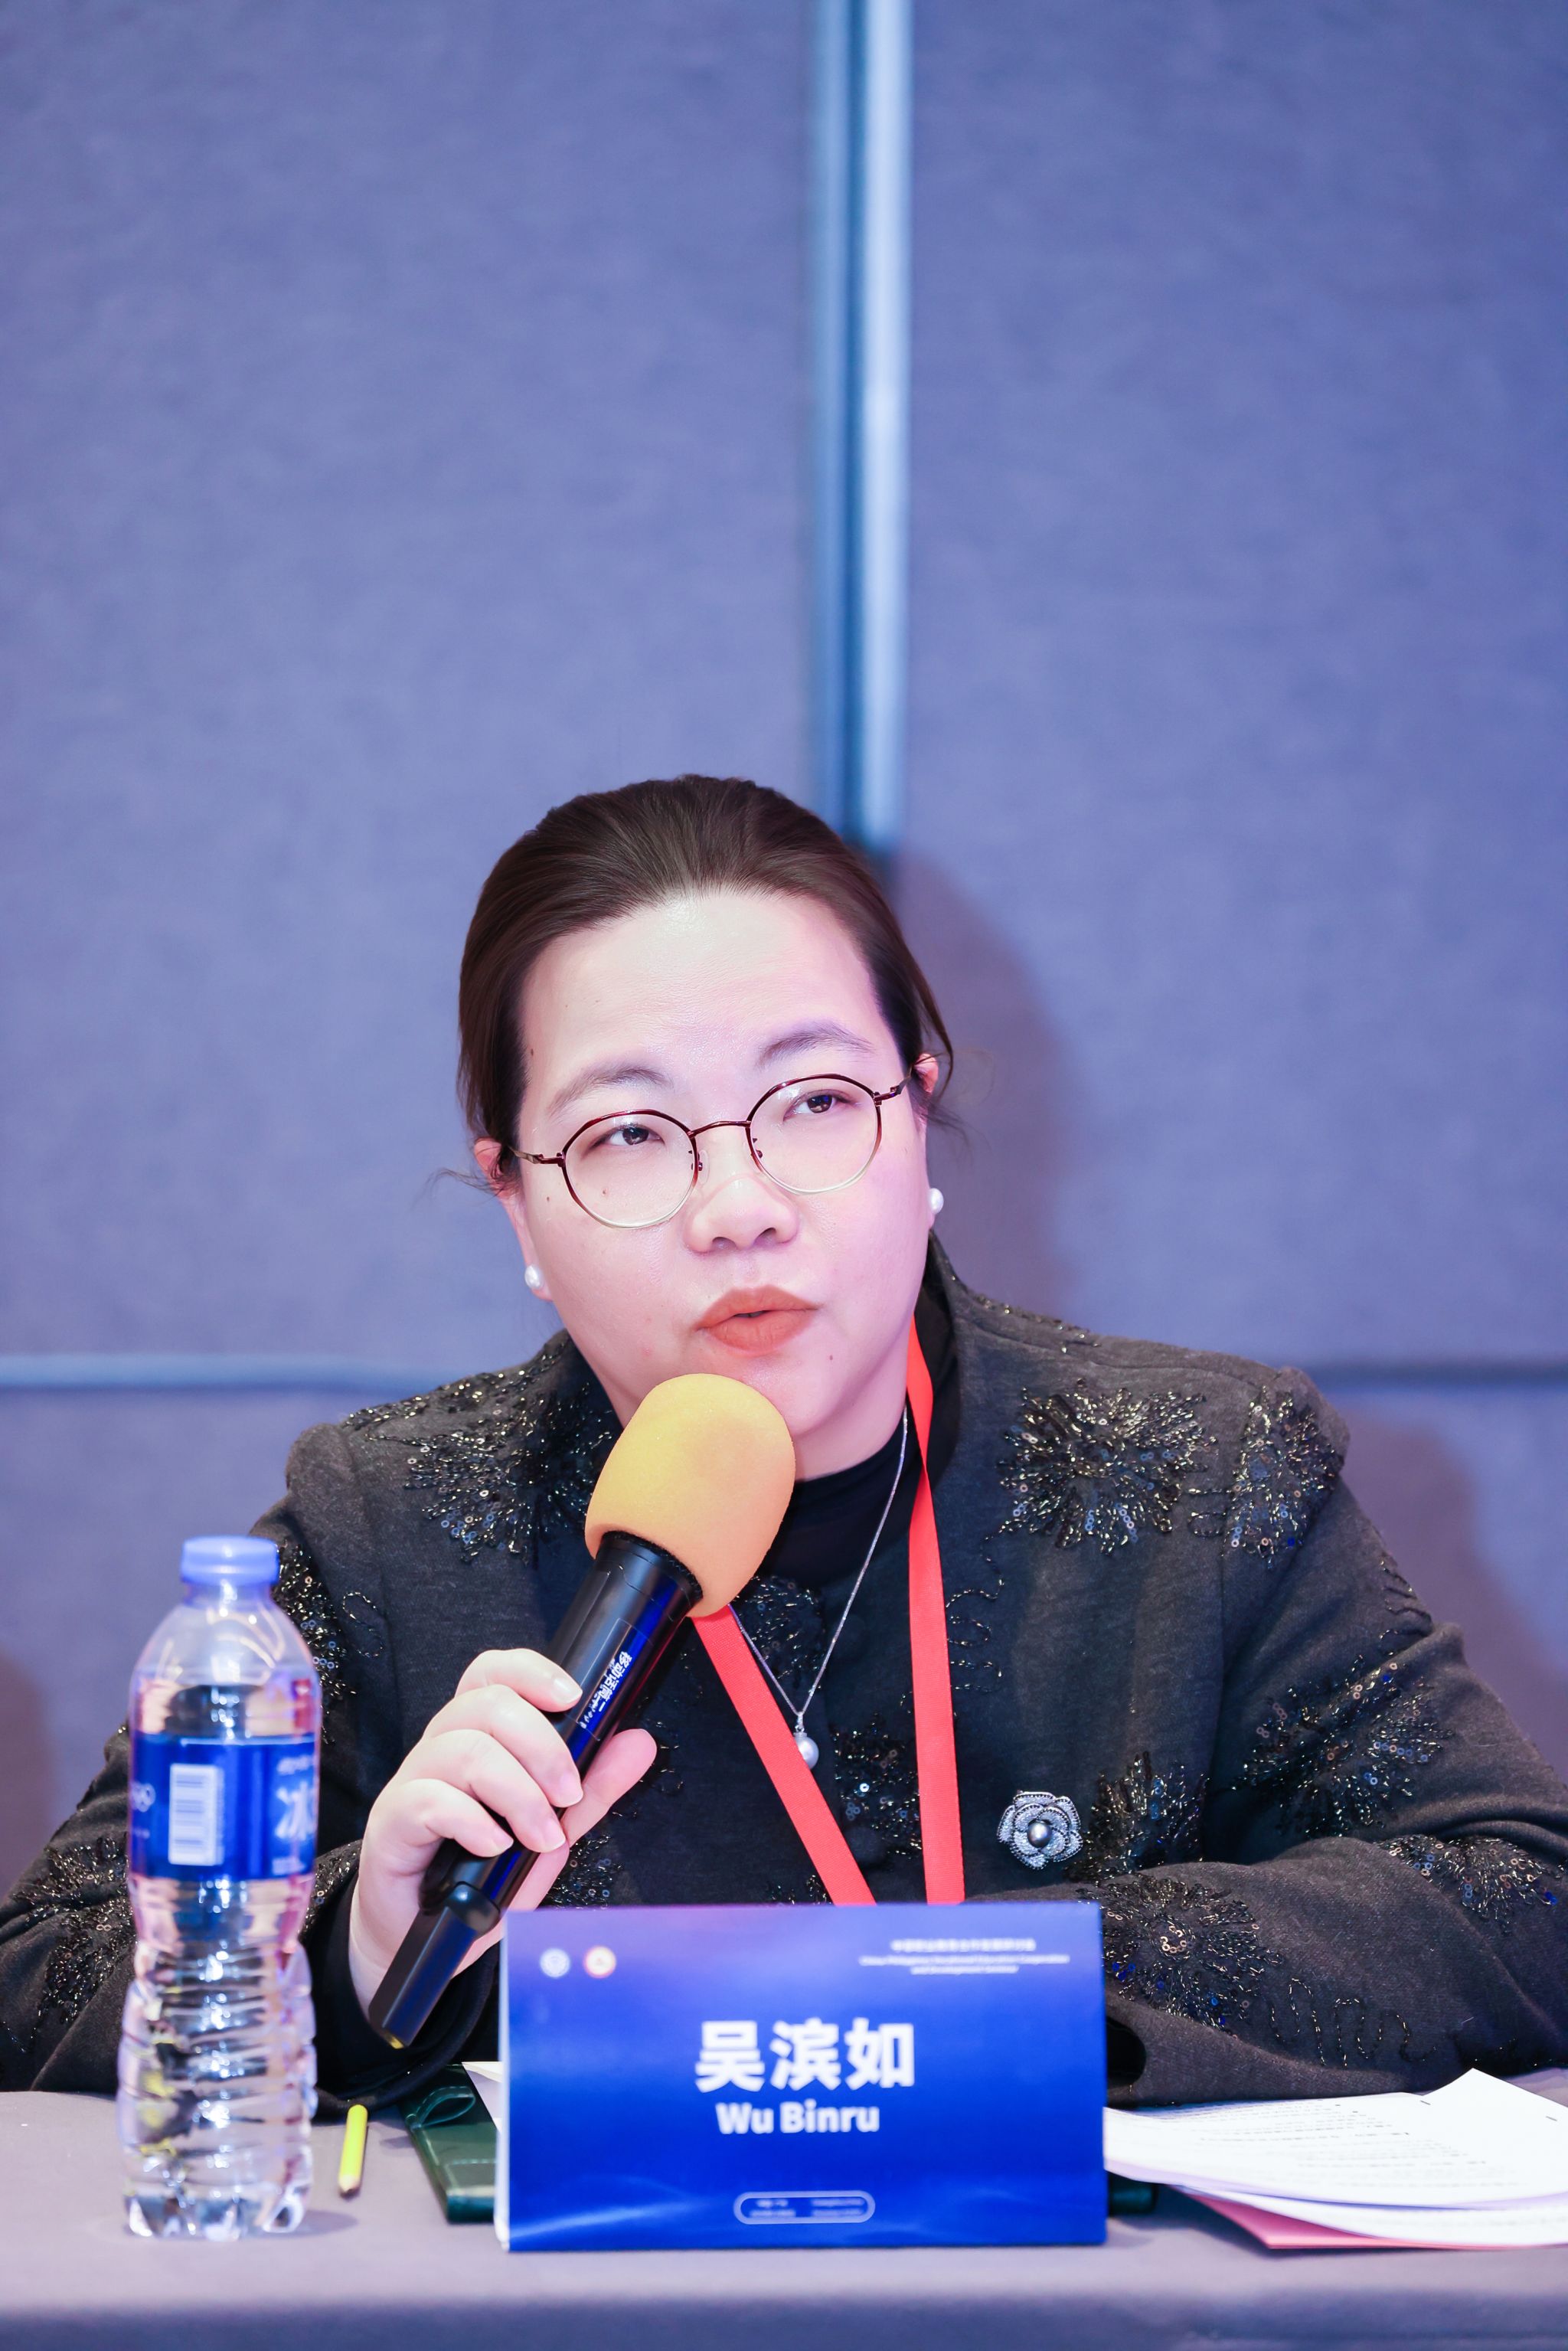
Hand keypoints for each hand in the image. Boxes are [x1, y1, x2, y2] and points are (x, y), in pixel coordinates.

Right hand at [348, 1647, 655, 2017]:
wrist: (421, 1938)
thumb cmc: (482, 1878)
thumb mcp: (549, 1833)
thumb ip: (591, 1790)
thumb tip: (639, 1743)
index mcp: (476, 1736)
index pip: (493, 1674)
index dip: (530, 1672)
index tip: (573, 1698)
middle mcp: (440, 1747)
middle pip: (486, 1705)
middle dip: (542, 1746)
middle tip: (569, 1796)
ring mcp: (411, 1781)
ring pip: (464, 1749)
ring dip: (518, 1793)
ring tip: (541, 1837)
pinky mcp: (391, 1822)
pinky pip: (429, 1799)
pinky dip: (473, 1821)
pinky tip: (496, 1847)